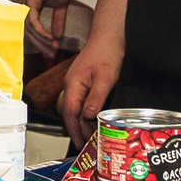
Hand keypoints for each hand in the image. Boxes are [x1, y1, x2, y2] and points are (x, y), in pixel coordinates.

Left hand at [17, 0, 75, 59]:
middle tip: (51, 55)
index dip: (41, 42)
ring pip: (30, 28)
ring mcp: (27, 3)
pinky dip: (41, 31)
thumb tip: (58, 36)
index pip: (33, 29)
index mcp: (32, 6)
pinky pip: (33, 21)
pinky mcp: (31, 0)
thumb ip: (58, 20)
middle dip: (41, 45)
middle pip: (29, 32)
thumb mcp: (61, 5)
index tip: (52, 51)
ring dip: (42, 40)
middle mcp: (26, 5)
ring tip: (53, 48)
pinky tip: (50, 39)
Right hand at [60, 32, 123, 146]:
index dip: (75, 131)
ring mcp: (76, 82)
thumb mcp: (105, 78)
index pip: (70, 114)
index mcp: (73, 85)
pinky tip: (95, 118)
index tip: (80, 144)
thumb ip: (95, 99)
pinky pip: (81, 101)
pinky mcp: (83, 80)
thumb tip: (87, 117)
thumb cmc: (107, 52)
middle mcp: (71, 85)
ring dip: (83, 122)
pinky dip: (86, 112)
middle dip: (78, 130)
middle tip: (88, 145)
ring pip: (76, 108)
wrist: (109, 35)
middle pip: (71, 113)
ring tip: (92, 136)